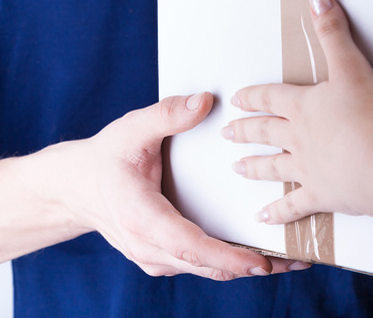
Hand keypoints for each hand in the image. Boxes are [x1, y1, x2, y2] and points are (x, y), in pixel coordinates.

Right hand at [40, 93, 303, 280]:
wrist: (74, 189)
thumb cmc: (104, 160)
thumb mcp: (130, 130)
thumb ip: (166, 115)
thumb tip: (203, 101)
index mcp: (143, 218)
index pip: (190, 246)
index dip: (227, 257)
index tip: (261, 263)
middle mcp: (149, 247)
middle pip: (208, 267)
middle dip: (254, 267)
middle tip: (298, 260)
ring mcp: (155, 259)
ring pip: (207, 272)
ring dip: (247, 268)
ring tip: (290, 260)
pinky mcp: (162, 260)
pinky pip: (200, 267)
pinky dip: (229, 264)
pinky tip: (259, 254)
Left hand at [223, 0, 372, 223]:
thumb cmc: (369, 117)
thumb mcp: (352, 66)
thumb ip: (333, 33)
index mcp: (304, 108)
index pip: (271, 99)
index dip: (254, 97)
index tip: (237, 100)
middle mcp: (298, 139)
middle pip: (265, 133)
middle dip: (246, 131)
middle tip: (228, 133)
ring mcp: (307, 169)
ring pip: (273, 167)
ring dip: (254, 167)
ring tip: (237, 168)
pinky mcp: (320, 196)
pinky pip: (293, 206)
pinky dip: (278, 213)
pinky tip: (263, 218)